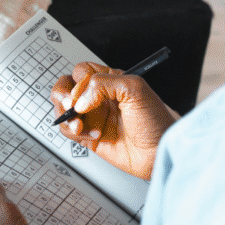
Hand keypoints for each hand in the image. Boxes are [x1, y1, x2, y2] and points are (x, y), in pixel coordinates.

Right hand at [51, 62, 177, 179]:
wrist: (160, 152)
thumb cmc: (156, 122)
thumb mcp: (135, 89)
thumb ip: (103, 84)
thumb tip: (80, 98)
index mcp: (111, 82)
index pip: (82, 72)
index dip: (79, 81)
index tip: (85, 93)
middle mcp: (100, 98)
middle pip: (67, 87)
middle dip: (63, 95)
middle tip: (72, 106)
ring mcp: (94, 117)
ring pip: (64, 109)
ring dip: (68, 116)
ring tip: (81, 124)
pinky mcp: (89, 136)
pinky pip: (68, 130)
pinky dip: (74, 131)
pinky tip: (93, 134)